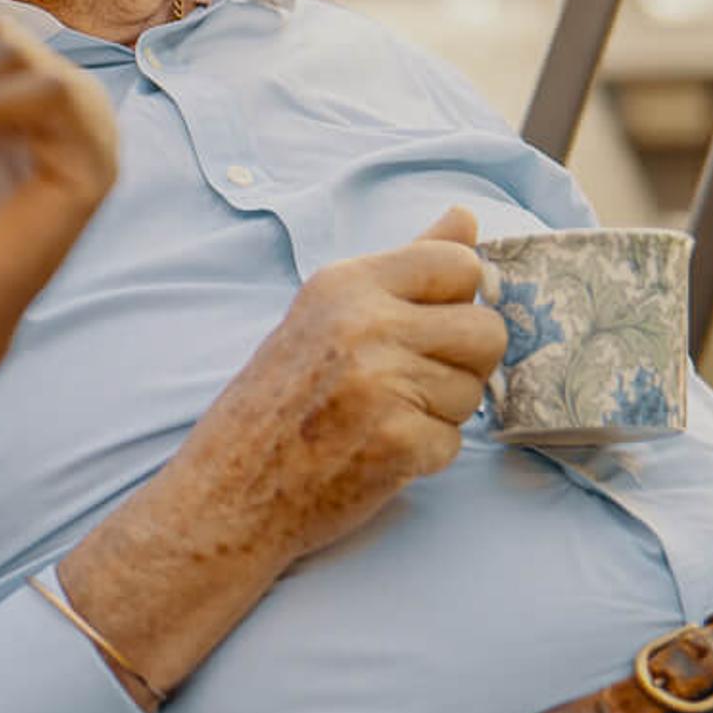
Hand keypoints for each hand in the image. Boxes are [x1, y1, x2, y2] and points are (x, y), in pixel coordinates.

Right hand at [161, 205, 501, 568]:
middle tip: (409, 384)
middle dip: (464, 363)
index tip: (427, 326)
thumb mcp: (325, 316)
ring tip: (379, 420)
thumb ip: (403, 267)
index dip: (460, 300)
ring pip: (474, 391)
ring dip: (440, 413)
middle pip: (486, 330)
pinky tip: (374, 454)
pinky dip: (422, 456)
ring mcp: (382, 385)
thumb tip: (466, 218)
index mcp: (344, 285)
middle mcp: (364, 326)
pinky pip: (454, 442)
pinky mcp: (397, 443)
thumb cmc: (273, 405)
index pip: (459, 263)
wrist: (226, 494)